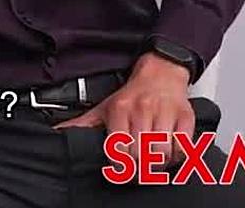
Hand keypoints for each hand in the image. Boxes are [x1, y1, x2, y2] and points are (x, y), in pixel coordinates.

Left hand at [53, 53, 193, 168]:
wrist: (160, 74)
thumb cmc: (132, 96)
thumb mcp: (104, 107)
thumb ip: (83, 124)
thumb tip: (59, 132)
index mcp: (120, 109)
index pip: (118, 147)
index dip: (120, 166)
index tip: (121, 172)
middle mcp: (142, 109)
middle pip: (140, 154)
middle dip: (139, 169)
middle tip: (138, 171)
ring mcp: (165, 113)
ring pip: (162, 152)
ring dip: (158, 164)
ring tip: (153, 162)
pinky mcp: (185, 117)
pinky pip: (183, 146)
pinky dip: (177, 156)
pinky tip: (170, 153)